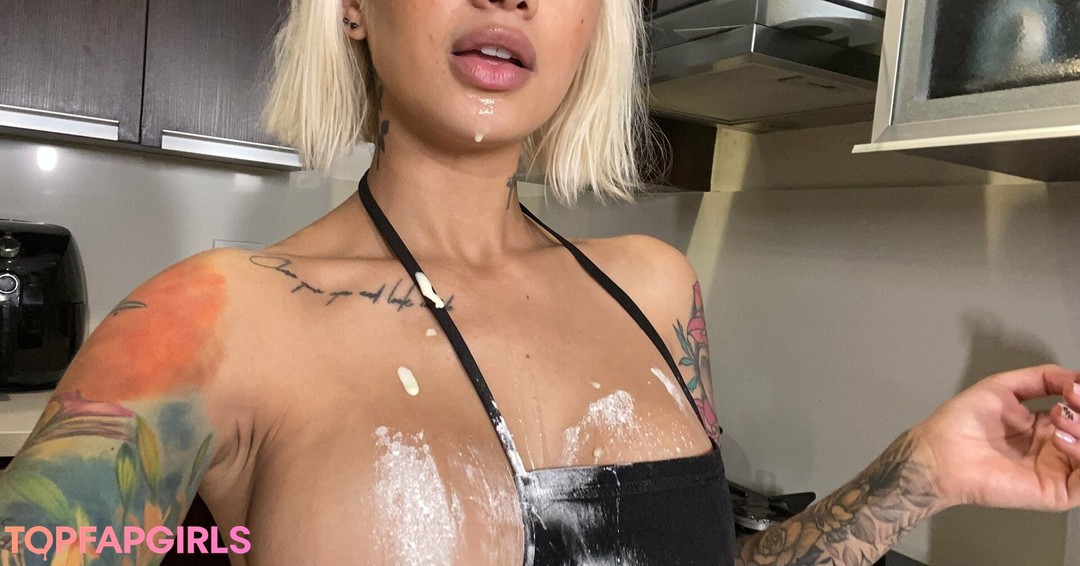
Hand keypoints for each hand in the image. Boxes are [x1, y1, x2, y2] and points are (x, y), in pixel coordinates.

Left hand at [913, 364, 1079, 511]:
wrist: (939, 450)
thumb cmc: (962, 422)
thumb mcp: (1004, 387)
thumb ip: (1043, 378)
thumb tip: (1078, 377)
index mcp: (1046, 427)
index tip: (1074, 388)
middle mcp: (1056, 449)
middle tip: (1071, 401)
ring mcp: (1058, 471)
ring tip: (1060, 419)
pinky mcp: (1054, 493)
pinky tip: (1060, 440)